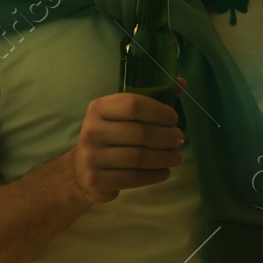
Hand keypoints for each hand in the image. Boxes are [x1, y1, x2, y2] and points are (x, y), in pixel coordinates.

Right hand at [70, 92, 184, 203]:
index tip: (174, 119)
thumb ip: (150, 99)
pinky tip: (164, 172)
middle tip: (179, 140)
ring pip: (139, 157)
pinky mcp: (96, 179)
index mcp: (99, 108)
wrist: (81, 170)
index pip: (133, 105)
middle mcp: (92, 130)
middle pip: (141, 133)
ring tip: (176, 157)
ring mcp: (91, 156)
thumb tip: (181, 82)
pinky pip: (133, 178)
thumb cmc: (110, 137)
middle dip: (167, 137)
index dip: (159, 111)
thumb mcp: (122, 115)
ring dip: (165, 158)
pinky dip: (154, 175)